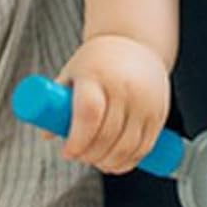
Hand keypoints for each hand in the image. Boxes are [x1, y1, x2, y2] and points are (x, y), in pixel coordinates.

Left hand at [54, 34, 170, 172]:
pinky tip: (116, 164)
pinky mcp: (159, 112)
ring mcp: (145, 100)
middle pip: (107, 135)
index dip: (77, 140)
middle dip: (89, 155)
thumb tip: (47, 134)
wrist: (135, 42)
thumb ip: (56, 104)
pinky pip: (145, 146)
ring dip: (108, 162)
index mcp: (97, 75)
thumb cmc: (96, 62)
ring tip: (96, 162)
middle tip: (79, 157)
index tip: (67, 152)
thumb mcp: (72, 73)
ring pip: (127, 146)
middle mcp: (124, 87)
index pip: (88, 113)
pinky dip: (129, 161)